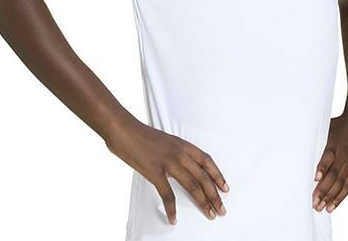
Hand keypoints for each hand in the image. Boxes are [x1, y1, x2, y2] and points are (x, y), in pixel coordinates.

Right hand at [105, 119, 228, 224]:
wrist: (123, 128)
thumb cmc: (139, 133)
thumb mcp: (163, 139)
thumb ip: (174, 151)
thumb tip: (180, 164)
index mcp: (181, 143)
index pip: (206, 160)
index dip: (218, 175)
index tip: (225, 188)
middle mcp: (179, 152)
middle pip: (203, 176)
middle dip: (214, 195)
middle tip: (221, 209)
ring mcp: (168, 162)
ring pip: (192, 186)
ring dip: (203, 202)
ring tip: (210, 214)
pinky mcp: (155, 172)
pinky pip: (168, 195)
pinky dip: (172, 209)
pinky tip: (174, 218)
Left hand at [312, 112, 347, 212]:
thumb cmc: (340, 124)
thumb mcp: (326, 126)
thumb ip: (314, 137)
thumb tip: (295, 139)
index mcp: (334, 145)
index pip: (328, 159)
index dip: (322, 168)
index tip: (315, 178)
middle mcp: (343, 158)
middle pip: (333, 176)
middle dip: (323, 190)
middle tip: (313, 202)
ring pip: (340, 185)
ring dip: (330, 198)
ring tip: (321, 208)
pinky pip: (347, 186)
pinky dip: (340, 197)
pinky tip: (332, 206)